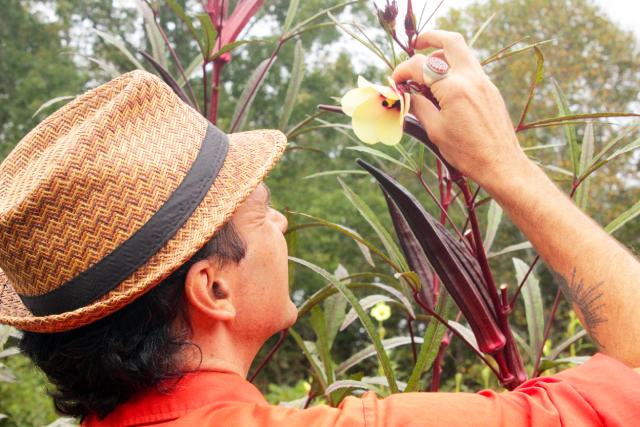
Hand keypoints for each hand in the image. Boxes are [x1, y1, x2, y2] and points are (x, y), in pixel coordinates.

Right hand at [392, 30, 528, 186]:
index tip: (395, 82)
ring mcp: (484, 82)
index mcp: (454, 88)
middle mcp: (471, 78)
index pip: (421, 66)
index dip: (403, 71)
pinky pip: (470, 68)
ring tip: (427, 71)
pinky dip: (453, 69)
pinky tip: (442, 87)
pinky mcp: (489, 89)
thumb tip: (406, 94)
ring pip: (462, 53)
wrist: (500, 163)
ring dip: (442, 54)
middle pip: (450, 41)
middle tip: (415, 45)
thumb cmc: (466, 152)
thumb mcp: (434, 130)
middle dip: (430, 38)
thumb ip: (418, 106)